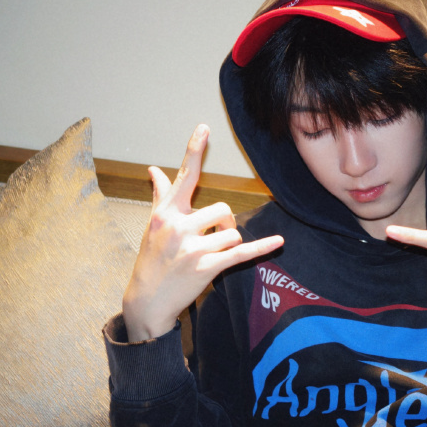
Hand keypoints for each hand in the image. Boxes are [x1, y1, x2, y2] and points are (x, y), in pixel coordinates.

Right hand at [122, 124, 283, 340]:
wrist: (147, 299)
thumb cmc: (151, 258)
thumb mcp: (153, 224)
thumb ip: (159, 194)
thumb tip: (153, 168)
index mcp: (166, 212)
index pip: (184, 177)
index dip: (194, 150)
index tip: (204, 128)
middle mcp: (177, 226)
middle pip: (222, 209)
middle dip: (224, 222)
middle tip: (213, 236)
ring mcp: (192, 248)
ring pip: (232, 232)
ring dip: (228, 242)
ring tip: (211, 253)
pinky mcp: (206, 268)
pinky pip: (241, 253)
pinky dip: (262, 247)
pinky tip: (279, 242)